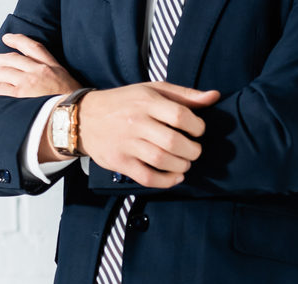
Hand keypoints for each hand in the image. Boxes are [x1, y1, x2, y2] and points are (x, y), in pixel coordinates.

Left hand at [0, 34, 80, 98]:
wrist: (77, 113)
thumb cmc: (73, 104)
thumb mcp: (68, 83)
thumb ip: (53, 79)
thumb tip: (39, 86)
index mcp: (52, 66)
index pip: (33, 47)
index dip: (17, 40)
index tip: (6, 38)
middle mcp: (39, 69)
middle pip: (10, 58)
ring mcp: (30, 81)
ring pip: (2, 71)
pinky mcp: (23, 94)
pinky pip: (0, 87)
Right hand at [75, 82, 220, 187]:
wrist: (83, 118)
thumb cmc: (124, 103)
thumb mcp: (151, 90)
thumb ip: (184, 95)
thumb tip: (214, 97)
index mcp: (146, 101)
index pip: (181, 116)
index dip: (197, 127)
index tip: (197, 131)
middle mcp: (136, 122)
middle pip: (174, 142)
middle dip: (192, 150)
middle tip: (194, 151)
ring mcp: (126, 144)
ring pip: (162, 160)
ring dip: (181, 165)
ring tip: (184, 163)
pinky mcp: (119, 161)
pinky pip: (146, 177)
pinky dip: (165, 181)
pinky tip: (174, 177)